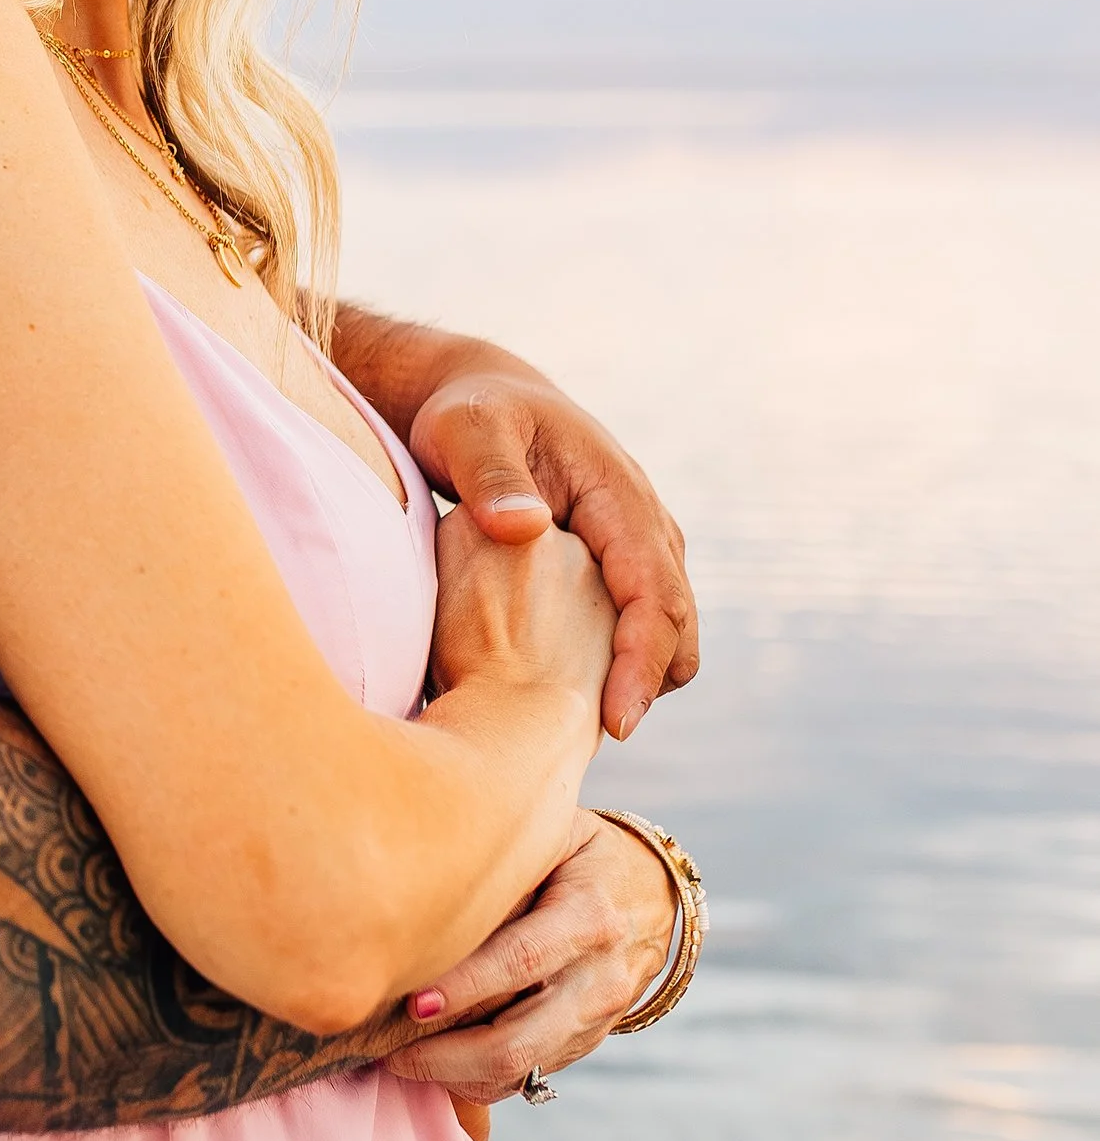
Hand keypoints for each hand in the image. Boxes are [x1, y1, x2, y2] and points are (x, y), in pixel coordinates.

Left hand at [389, 812, 676, 1101]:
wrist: (654, 892)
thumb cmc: (585, 854)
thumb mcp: (558, 834)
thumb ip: (507, 857)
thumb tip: (425, 880)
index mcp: (591, 917)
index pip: (522, 961)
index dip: (466, 986)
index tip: (413, 1002)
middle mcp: (600, 978)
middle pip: (519, 1039)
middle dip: (447, 1054)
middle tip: (390, 1049)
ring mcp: (597, 1019)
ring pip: (521, 1069)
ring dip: (455, 1074)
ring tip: (400, 1060)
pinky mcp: (586, 1042)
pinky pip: (528, 1078)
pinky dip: (478, 1081)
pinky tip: (436, 1066)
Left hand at [408, 366, 695, 743]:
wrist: (481, 397)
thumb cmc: (468, 414)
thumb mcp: (465, 430)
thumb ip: (490, 474)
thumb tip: (526, 529)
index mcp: (618, 493)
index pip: (654, 591)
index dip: (641, 661)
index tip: (614, 722)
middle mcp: (644, 522)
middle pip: (676, 622)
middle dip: (647, 686)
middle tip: (595, 742)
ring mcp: (637, 543)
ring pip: (666, 629)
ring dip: (637, 680)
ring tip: (579, 732)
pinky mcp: (619, 562)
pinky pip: (639, 623)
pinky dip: (619, 663)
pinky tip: (570, 698)